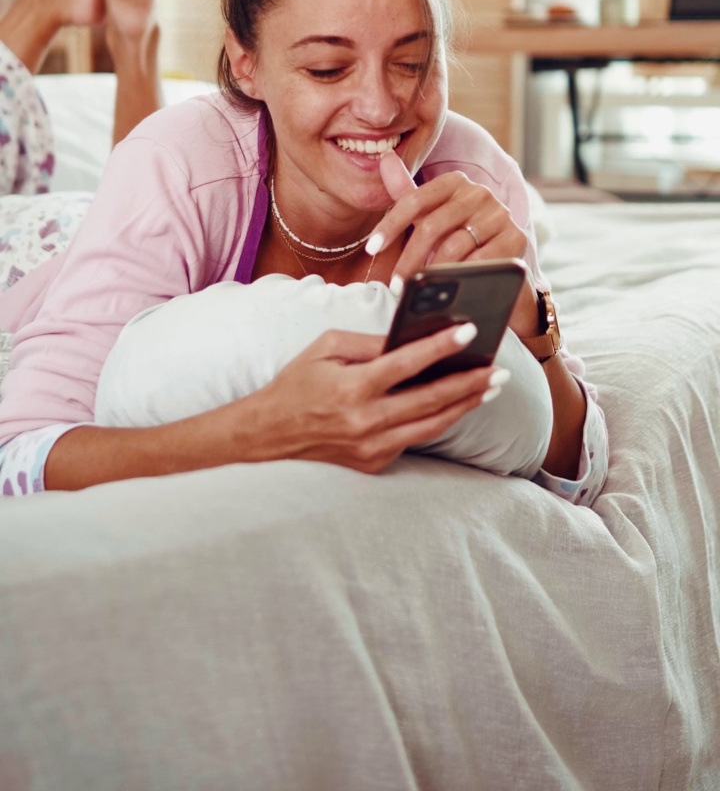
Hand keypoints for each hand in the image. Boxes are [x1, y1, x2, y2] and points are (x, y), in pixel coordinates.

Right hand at [253, 322, 503, 474]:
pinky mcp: (374, 463)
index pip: (405, 363)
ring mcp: (371, 447)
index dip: (440, 347)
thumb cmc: (295, 384)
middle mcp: (365, 421)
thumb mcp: (324, 348)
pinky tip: (457, 404)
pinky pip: (413, 439)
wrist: (267, 437)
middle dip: (469, 382)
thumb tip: (408, 338)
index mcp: (351, 387)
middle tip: (499, 369)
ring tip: (490, 387)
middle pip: (430, 400)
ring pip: (431, 425)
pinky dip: (437, 420)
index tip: (470, 332)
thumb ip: (367, 343)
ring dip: (465, 405)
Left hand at [369, 151, 539, 338]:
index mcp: (455, 181)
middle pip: (432, 225)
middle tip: (395, 283)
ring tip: (417, 290)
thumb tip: (384, 157)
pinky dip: (459, 276)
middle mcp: (479, 192)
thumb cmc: (457, 239)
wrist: (500, 267)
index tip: (371, 249)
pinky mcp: (516, 238)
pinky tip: (446, 289)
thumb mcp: (429, 216)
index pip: (414, 200)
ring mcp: (499, 214)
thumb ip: (406, 191)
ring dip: (431, 272)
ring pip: (454, 245)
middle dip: (409, 257)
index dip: (390, 225)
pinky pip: (480, 260)